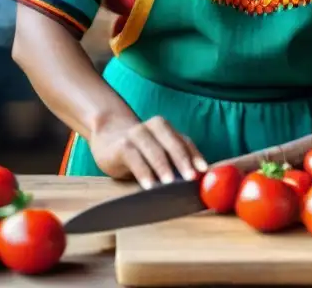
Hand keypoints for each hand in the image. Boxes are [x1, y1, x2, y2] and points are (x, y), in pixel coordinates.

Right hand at [89, 114, 207, 187]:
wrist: (107, 137)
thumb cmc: (140, 150)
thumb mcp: (159, 151)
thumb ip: (175, 160)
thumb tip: (198, 180)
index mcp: (166, 128)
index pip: (185, 142)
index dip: (195, 156)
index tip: (203, 170)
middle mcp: (153, 127)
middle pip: (172, 144)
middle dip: (183, 161)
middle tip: (190, 178)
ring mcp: (136, 134)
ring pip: (154, 150)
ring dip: (163, 167)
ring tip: (170, 184)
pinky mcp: (121, 146)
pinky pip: (134, 159)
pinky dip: (143, 172)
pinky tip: (149, 185)